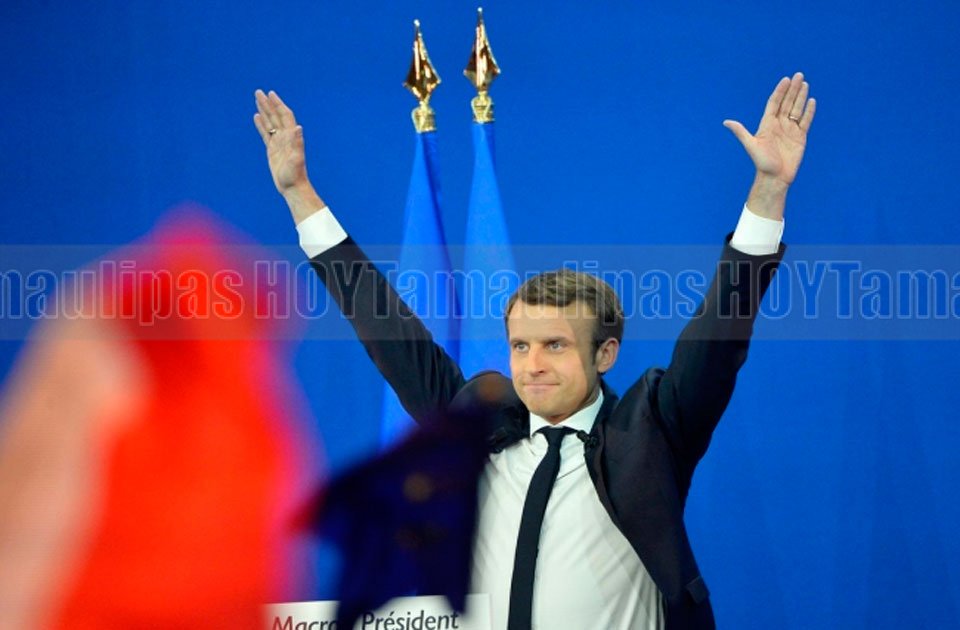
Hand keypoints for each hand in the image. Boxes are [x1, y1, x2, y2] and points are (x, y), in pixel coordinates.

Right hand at [253, 90, 324, 222]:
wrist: (292, 187)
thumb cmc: (295, 175)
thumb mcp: (297, 159)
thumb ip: (297, 143)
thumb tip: (298, 128)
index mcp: (291, 137)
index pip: (284, 116)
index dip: (278, 104)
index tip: (270, 94)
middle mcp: (285, 137)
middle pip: (275, 116)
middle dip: (268, 104)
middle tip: (258, 92)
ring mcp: (278, 143)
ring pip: (269, 123)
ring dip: (264, 111)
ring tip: (257, 99)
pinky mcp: (272, 149)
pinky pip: (265, 133)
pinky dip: (261, 124)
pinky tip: (256, 116)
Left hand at [723, 72, 815, 186]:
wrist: (775, 178)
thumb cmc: (762, 163)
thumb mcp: (751, 146)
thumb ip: (741, 132)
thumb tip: (726, 122)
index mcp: (767, 124)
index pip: (774, 103)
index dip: (780, 91)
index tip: (785, 80)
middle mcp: (779, 125)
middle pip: (787, 102)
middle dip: (792, 89)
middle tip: (799, 75)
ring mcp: (790, 130)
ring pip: (797, 109)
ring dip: (801, 96)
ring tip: (805, 83)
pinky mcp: (800, 137)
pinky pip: (805, 121)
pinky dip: (809, 111)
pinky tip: (811, 101)